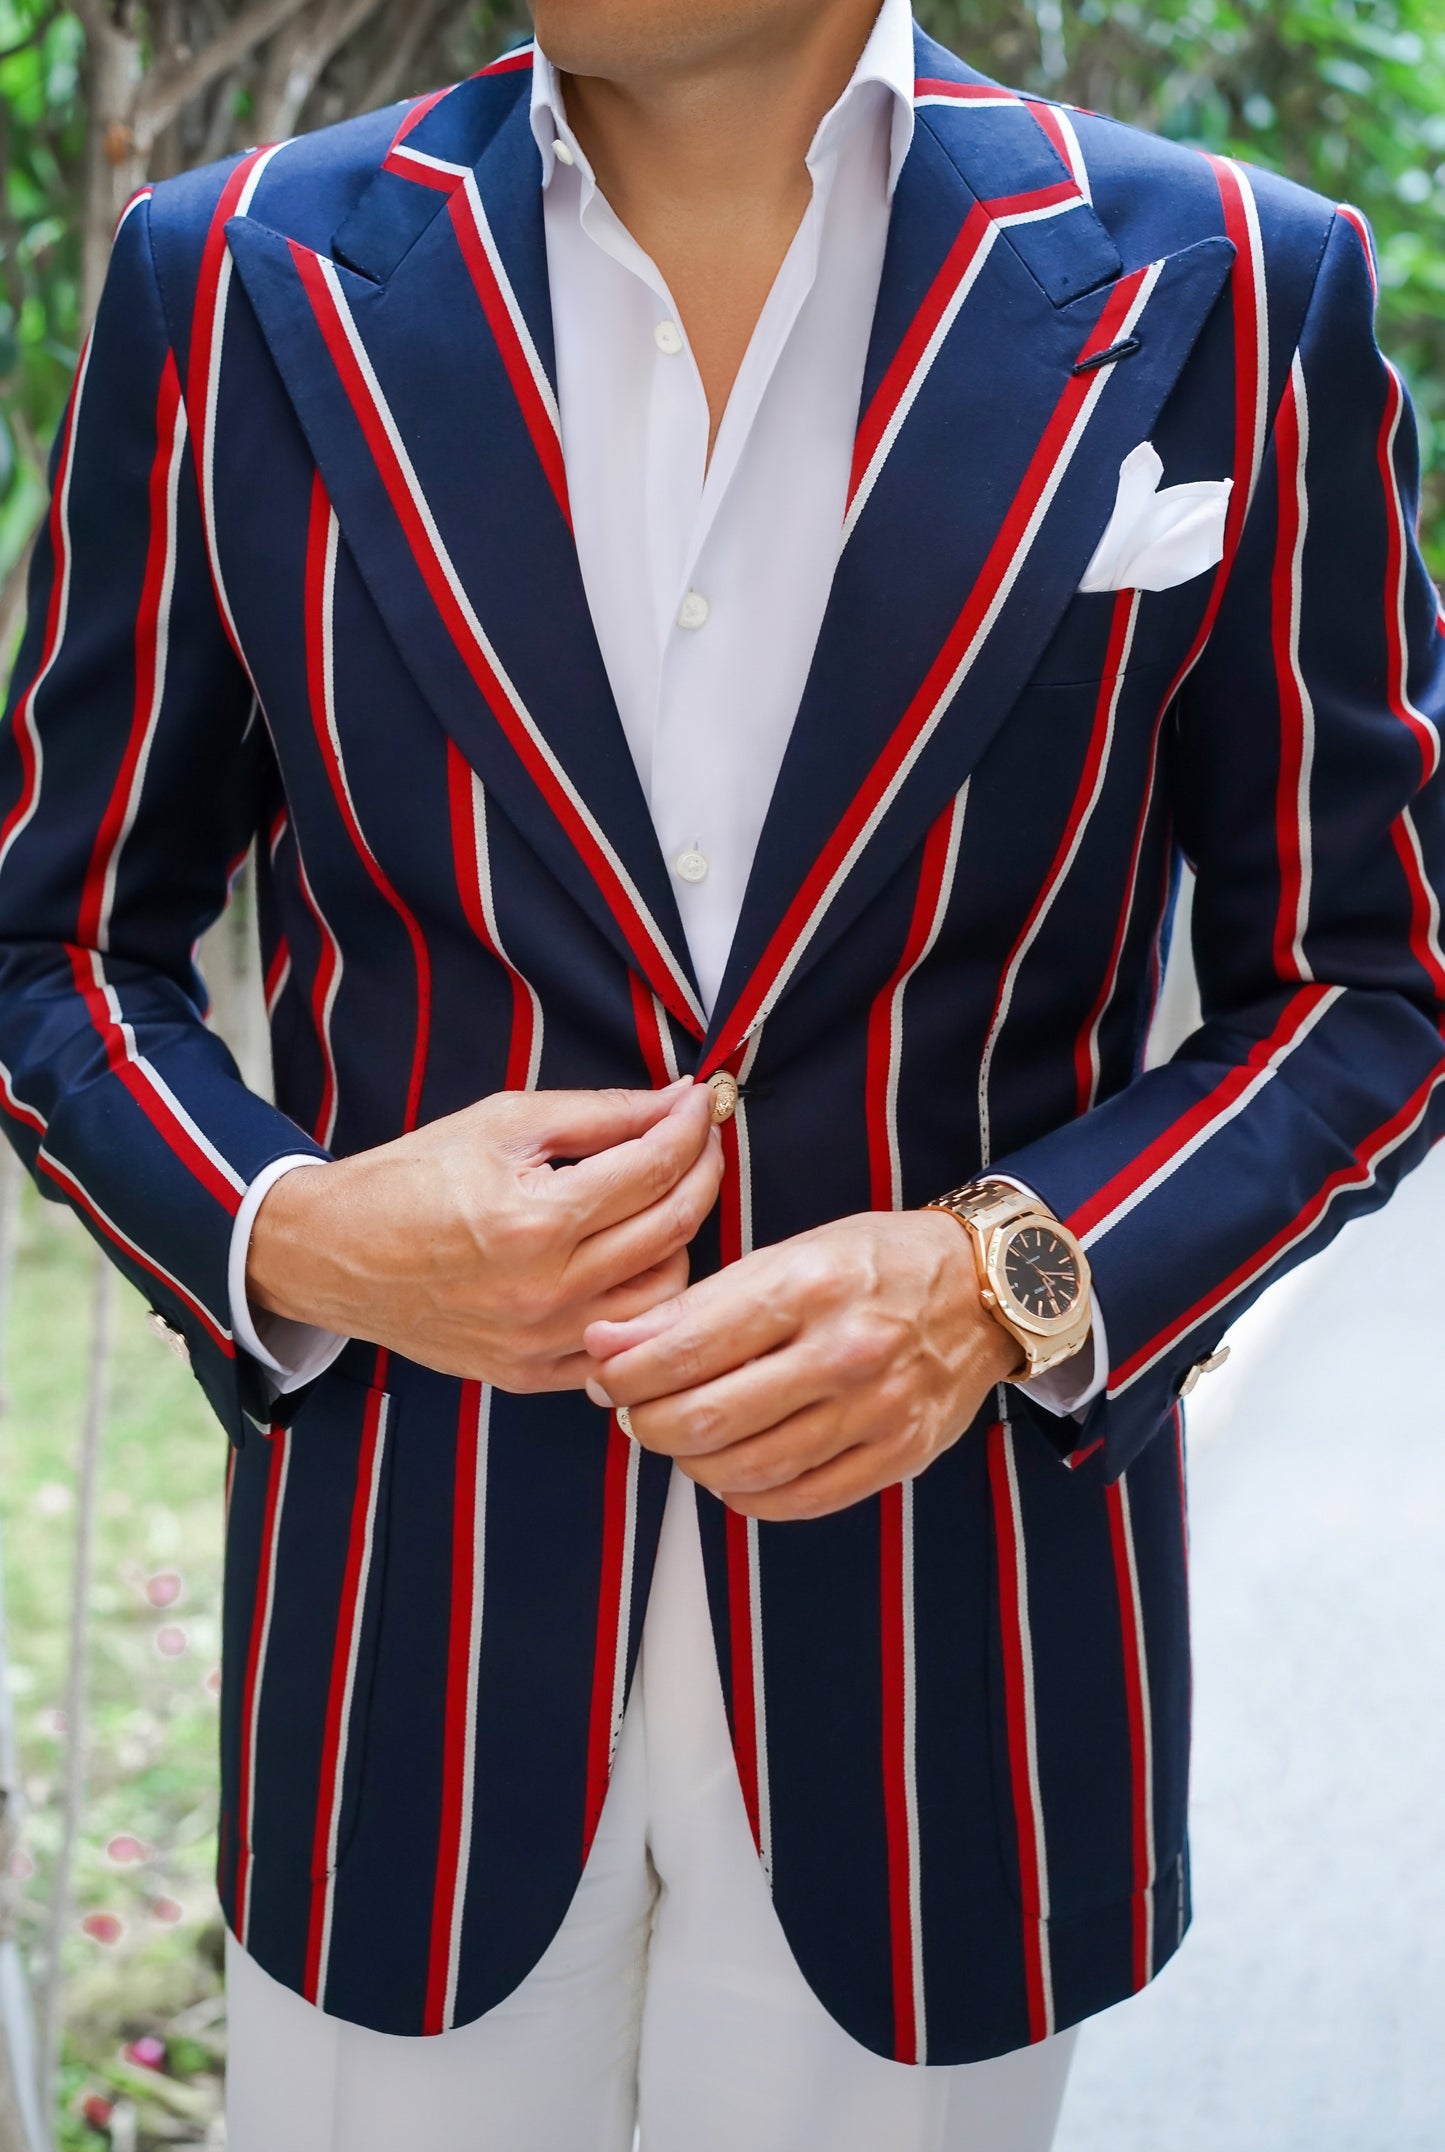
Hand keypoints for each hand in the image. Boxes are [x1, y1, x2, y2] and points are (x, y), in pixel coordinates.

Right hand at [247, 1081, 723, 1390]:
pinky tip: (634, 1258)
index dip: (689, 1127)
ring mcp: (541, 1342)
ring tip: (665, 1198)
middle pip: (672, 1229)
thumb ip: (598, 1114)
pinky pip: (624, 1343)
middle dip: (703, 1171)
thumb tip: (674, 1100)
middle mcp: (544, 1292)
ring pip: (665, 1295)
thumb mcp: (501, 1123)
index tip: (700, 1102)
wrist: (333, 1254)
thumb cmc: (410, 1179)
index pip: (653, 1170)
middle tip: (700, 1138)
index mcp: (534, 1222)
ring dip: (680, 1239)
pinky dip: (645, 1300)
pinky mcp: (532, 1373)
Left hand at [583, 1209, 1021, 1519]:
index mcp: (807, 1286)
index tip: (606, 1374)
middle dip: (647, 1423)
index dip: (625, 1373)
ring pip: (747, 1468)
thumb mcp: (788, 1254)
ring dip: (691, 1462)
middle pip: (707, 1418)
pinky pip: (799, 1500)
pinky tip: (732, 1469)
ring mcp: (876, 1410)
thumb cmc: (874, 1263)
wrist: (984, 1289)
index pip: (685, 1348)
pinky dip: (747, 1494)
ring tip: (680, 1438)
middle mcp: (844, 1351)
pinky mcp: (898, 1455)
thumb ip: (699, 1304)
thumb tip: (609, 1344)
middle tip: (633, 1412)